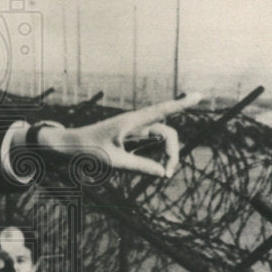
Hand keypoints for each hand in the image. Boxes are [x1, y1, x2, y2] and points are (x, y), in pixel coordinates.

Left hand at [43, 93, 201, 176]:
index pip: (162, 110)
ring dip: (166, 156)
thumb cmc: (90, 150)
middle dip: (173, 152)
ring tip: (162, 174)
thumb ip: (139, 167)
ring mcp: (136, 131)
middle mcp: (137, 123)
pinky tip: (154, 169)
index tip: (200, 96)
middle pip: (168, 133)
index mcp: (132, 122)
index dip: (182, 104)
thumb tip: (162, 173)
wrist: (72, 146)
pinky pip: (152, 146)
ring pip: (162, 140)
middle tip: (167, 175)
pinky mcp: (133, 139)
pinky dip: (156, 157)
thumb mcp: (114, 162)